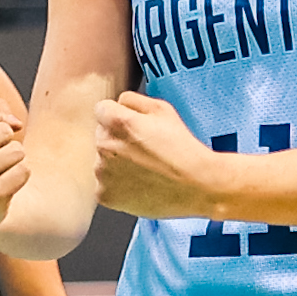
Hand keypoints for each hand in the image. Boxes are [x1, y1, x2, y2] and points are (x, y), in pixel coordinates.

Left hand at [93, 90, 228, 220]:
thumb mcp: (163, 109)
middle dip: (117, 139)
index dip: (119, 116)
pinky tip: (139, 184)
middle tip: (143, 150)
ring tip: (144, 169)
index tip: (131, 127)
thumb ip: (133, 100)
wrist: (195, 186)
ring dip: (116, 163)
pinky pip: (105, 185)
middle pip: (101, 136)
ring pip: (102, 161)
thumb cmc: (182, 149)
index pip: (101, 110)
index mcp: (117, 122)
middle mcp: (105, 146)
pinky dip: (118, 185)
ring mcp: (103, 173)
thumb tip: (118, 102)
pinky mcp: (105, 195)